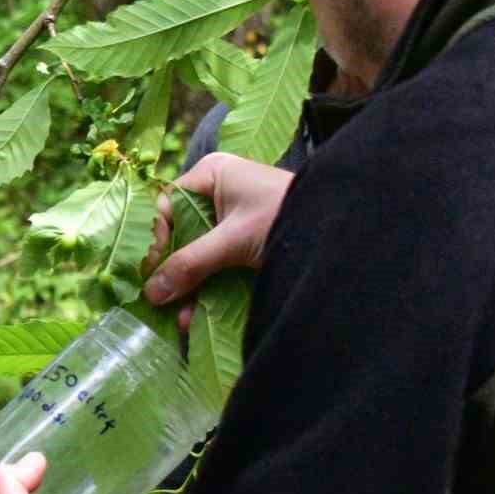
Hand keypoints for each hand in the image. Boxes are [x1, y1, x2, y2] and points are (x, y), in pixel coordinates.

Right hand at [142, 153, 292, 325]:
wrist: (343, 231)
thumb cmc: (286, 217)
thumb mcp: (233, 240)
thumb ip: (191, 264)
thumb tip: (151, 293)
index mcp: (210, 176)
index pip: (166, 207)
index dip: (156, 240)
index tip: (152, 272)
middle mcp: (214, 194)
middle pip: (177, 235)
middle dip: (170, 271)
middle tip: (159, 300)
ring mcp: (227, 220)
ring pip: (192, 255)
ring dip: (185, 287)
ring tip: (179, 317)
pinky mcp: (239, 245)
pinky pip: (211, 266)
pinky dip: (203, 290)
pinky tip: (195, 315)